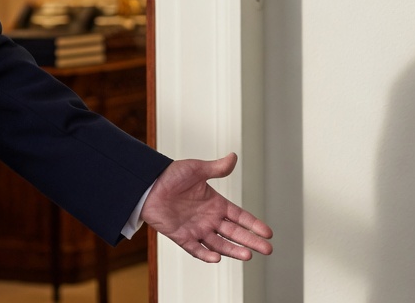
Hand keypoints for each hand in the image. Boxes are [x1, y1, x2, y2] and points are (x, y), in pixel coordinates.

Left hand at [141, 153, 273, 262]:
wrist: (146, 185)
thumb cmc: (170, 175)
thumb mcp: (196, 169)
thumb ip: (216, 168)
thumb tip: (233, 157)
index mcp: (215, 203)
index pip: (240, 216)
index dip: (254, 224)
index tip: (268, 233)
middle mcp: (209, 218)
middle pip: (235, 233)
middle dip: (251, 241)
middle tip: (267, 249)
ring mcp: (196, 229)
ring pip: (219, 244)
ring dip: (233, 250)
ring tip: (247, 255)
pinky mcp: (182, 237)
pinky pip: (196, 249)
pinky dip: (206, 255)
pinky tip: (217, 258)